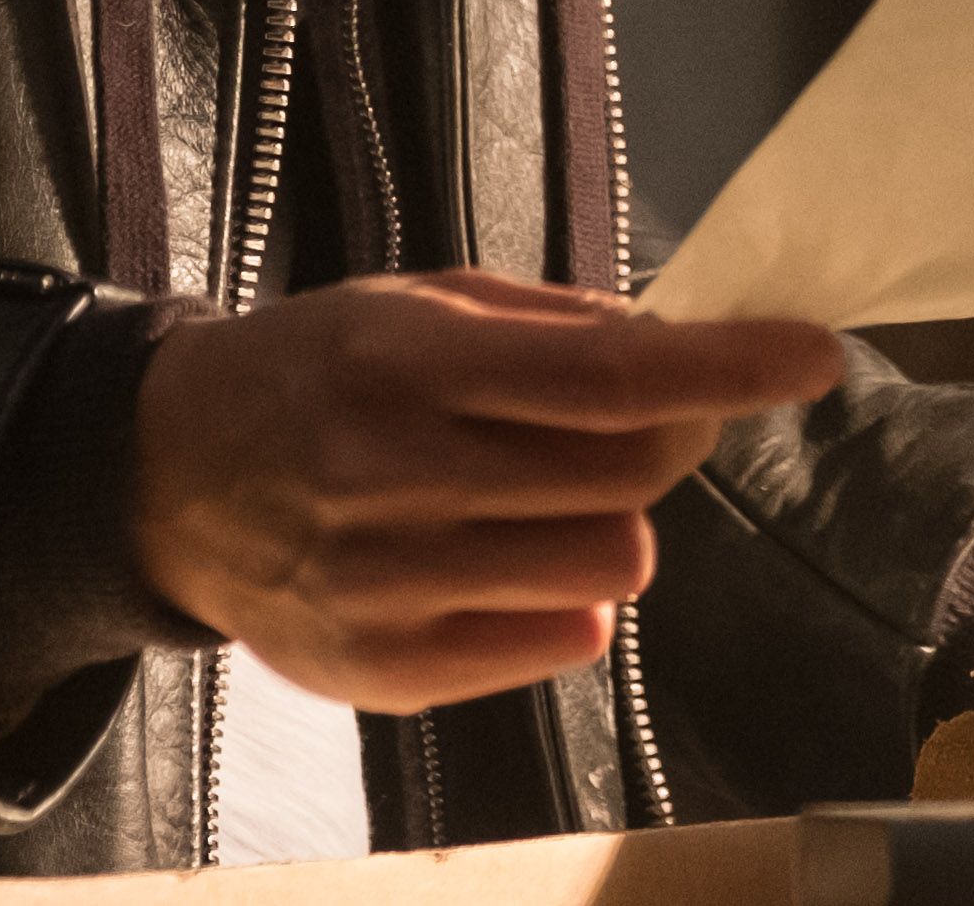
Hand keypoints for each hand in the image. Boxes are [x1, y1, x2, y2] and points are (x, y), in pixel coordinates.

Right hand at [133, 268, 847, 709]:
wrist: (163, 478)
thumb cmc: (314, 373)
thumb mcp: (414, 303)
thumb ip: (547, 325)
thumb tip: (676, 343)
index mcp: (407, 362)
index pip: (604, 375)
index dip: (723, 366)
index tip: (811, 354)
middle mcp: (396, 475)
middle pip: (624, 477)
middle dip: (672, 440)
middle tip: (647, 418)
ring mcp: (389, 584)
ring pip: (606, 568)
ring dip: (609, 523)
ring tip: (541, 494)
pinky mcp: (385, 669)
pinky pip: (558, 646)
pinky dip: (566, 603)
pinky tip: (507, 560)